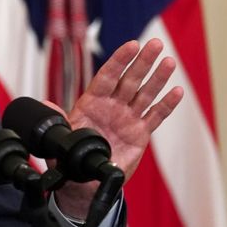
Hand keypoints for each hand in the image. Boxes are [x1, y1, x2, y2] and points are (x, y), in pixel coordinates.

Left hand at [53, 38, 183, 217]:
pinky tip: (177, 91)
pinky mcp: (139, 134)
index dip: (119, 61)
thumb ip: (58, 121)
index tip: (131, 45)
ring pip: (145, 94)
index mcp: (91, 103)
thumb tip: (48, 105)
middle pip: (129, 80)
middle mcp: (111, 107)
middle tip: (155, 44)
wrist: (83, 183)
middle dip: (142, 62)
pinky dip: (166, 105)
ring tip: (169, 61)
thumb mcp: (60, 139)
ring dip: (158, 78)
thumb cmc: (69, 158)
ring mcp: (127, 118)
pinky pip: (155, 117)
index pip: (107, 77)